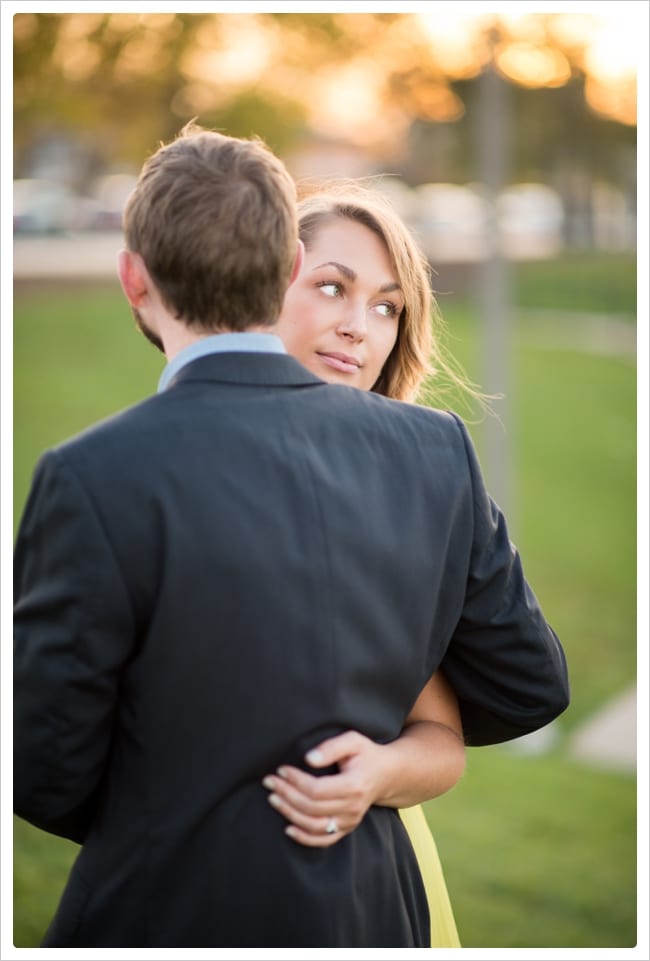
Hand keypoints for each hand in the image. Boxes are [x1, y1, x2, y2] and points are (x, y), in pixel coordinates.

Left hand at [262, 730, 390, 846]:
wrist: (387, 774)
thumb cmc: (366, 754)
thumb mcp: (353, 741)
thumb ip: (331, 747)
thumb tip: (308, 758)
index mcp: (354, 785)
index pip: (317, 789)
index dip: (295, 781)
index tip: (281, 770)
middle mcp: (352, 807)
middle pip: (311, 807)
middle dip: (286, 794)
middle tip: (269, 782)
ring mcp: (350, 821)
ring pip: (314, 825)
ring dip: (290, 814)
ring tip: (273, 799)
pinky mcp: (346, 828)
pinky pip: (323, 840)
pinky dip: (304, 838)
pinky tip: (288, 829)